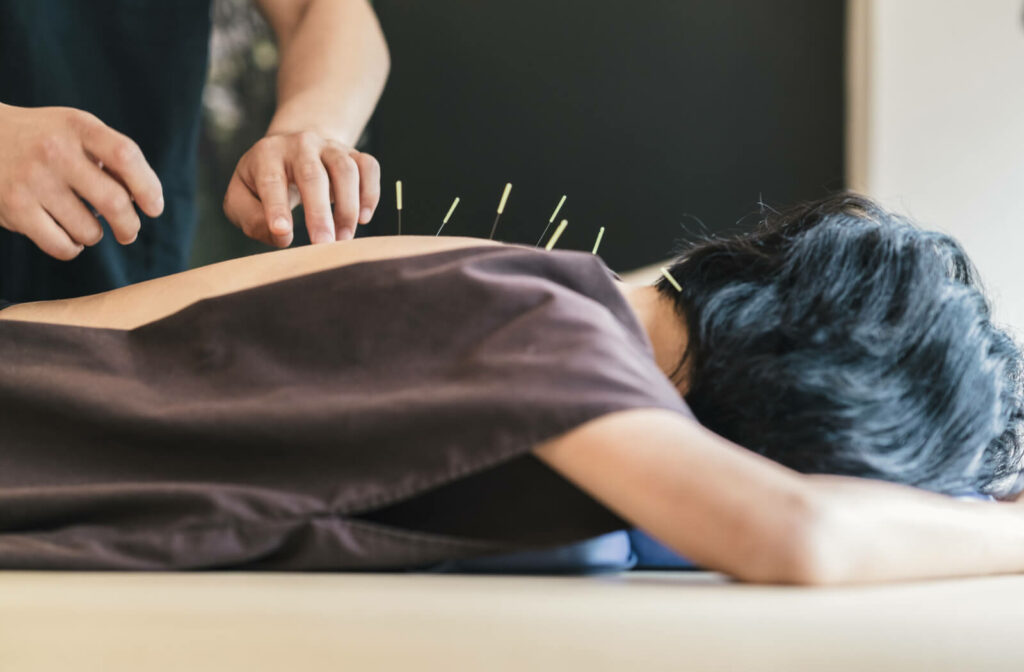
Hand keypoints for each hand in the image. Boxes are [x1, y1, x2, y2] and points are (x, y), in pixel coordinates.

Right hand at [0, 104, 163, 259]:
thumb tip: (146, 200)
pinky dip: (72, 248)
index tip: (154, 208)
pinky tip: (67, 235)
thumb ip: (110, 157)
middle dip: (129, 226)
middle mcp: (54, 150)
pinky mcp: (15, 207)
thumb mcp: (74, 131)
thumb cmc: (43, 140)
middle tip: (128, 232)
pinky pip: (62, 246)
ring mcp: (32, 179)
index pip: (125, 155)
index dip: (148, 187)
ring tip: (85, 224)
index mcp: (77, 126)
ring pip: (89, 230)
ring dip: (94, 235)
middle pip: (114, 201)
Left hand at [222, 131, 380, 247]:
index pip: (271, 181)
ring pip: (346, 170)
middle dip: (319, 213)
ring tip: (343, 238)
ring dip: (347, 208)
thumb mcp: (241, 199)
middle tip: (323, 245)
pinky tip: (362, 218)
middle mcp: (300, 145)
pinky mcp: (353, 153)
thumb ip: (252, 220)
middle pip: (313, 175)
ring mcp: (330, 147)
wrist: (292, 150)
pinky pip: (369, 168)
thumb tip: (282, 236)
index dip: (277, 207)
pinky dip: (370, 194)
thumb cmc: (262, 183)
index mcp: (267, 154)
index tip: (283, 233)